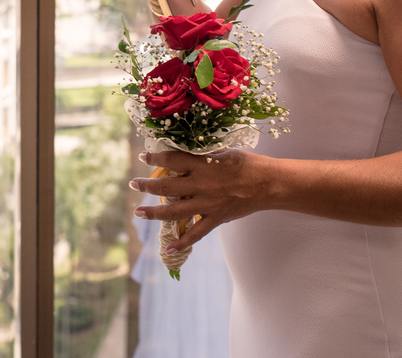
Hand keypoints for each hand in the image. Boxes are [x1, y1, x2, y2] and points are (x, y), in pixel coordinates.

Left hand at [128, 148, 268, 251]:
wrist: (268, 183)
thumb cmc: (246, 162)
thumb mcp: (221, 151)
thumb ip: (200, 156)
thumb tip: (180, 155)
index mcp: (202, 164)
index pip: (171, 160)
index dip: (154, 157)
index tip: (143, 155)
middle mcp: (201, 185)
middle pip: (165, 187)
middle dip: (146, 186)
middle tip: (134, 184)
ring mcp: (207, 204)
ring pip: (173, 211)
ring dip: (153, 213)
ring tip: (138, 212)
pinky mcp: (216, 218)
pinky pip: (196, 233)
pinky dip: (182, 243)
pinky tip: (169, 250)